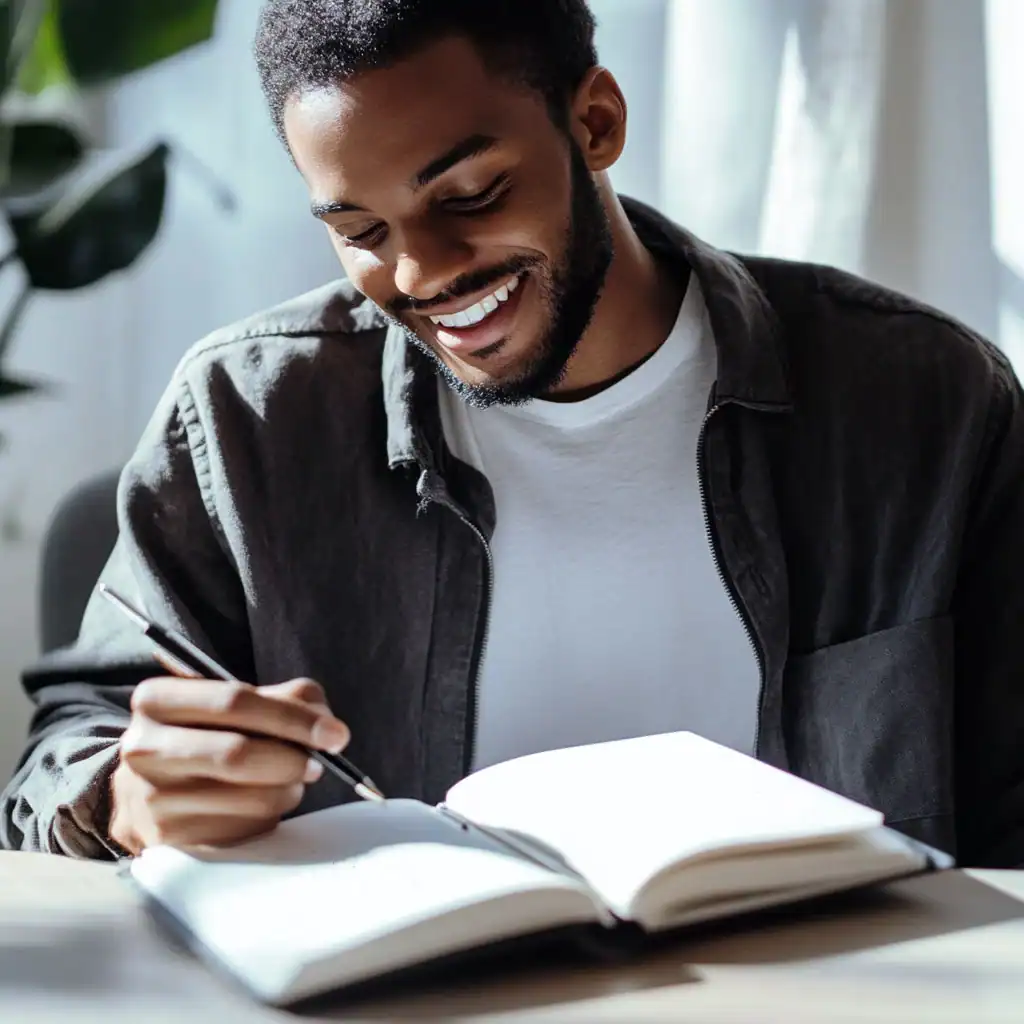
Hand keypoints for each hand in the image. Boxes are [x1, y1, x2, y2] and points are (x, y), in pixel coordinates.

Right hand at [108, 677, 349, 852]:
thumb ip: (288, 698)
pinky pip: (242, 829)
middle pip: (238, 753)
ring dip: (287, 790)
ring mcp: (152, 798)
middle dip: (293, 759)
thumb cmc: (206, 735)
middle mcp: (144, 747)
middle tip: (320, 763)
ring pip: (247, 797)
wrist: (146, 791)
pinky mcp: (168, 839)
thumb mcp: (235, 703)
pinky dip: (269, 816)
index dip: (293, 718)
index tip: (336, 734)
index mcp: (157, 699)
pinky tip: (263, 804)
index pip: (235, 701)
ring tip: (290, 781)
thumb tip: (326, 722)